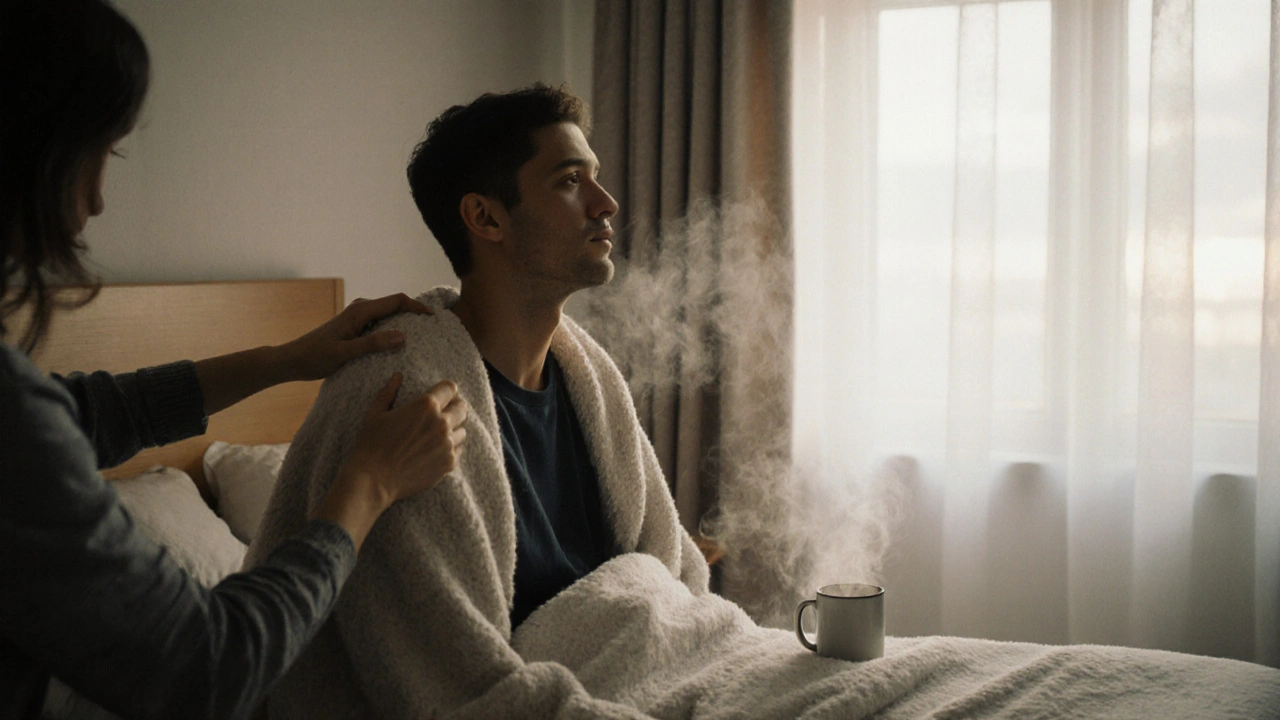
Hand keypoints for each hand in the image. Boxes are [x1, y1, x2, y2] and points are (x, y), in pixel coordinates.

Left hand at [278, 294, 430, 381]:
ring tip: (422, 336)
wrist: (292, 360)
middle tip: (433, 328)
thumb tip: (403, 336)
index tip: (434, 317)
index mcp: (360, 311)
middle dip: (414, 313)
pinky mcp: (356, 326)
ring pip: (389, 314)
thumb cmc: (315, 357)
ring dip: (405, 322)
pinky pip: (381, 323)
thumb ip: (373, 344)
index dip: (417, 306)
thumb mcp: (345, 353)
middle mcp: (360, 309)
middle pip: (395, 305)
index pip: (397, 301)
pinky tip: (399, 344)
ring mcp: (358, 317)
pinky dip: (394, 329)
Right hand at [314, 373, 468, 548]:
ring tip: (438, 434)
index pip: (450, 388)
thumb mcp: (375, 413)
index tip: (441, 395)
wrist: (374, 480)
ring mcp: (447, 444)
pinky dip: (451, 448)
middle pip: (462, 408)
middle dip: (454, 407)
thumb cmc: (371, 444)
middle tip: (443, 413)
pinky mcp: (449, 463)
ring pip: (462, 430)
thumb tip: (397, 375)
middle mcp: (441, 423)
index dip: (446, 390)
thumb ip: (388, 392)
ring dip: (453, 429)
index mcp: (425, 405)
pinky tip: (436, 450)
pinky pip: (459, 450)